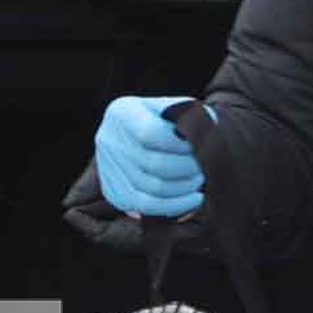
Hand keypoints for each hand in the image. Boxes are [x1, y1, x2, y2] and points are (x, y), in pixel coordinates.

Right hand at [93, 95, 215, 217]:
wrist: (138, 133)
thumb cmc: (165, 118)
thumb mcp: (174, 107)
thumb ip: (190, 116)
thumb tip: (204, 136)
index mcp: (122, 112)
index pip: (150, 133)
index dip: (179, 144)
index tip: (197, 146)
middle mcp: (108, 139)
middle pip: (154, 164)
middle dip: (187, 168)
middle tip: (203, 167)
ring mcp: (107, 168)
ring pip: (152, 188)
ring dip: (184, 187)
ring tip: (199, 179)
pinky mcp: (112, 191)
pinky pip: (144, 206)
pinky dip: (173, 206)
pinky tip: (193, 200)